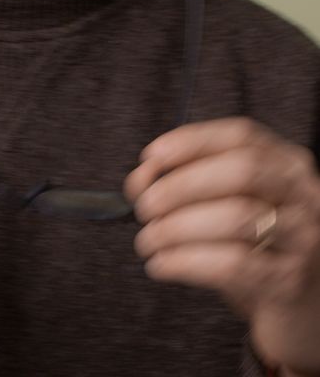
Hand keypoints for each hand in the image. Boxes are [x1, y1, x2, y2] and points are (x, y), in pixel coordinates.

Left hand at [124, 117, 319, 375]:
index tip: (150, 156)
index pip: (241, 135)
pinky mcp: (291, 282)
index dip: (191, 141)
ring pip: (236, 217)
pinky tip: (161, 265)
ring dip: (177, 228)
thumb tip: (141, 177)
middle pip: (241, 171)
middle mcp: (304, 194)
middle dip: (181, 185)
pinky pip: (233, 265)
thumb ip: (193, 183)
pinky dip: (185, 262)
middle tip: (144, 207)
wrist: (301, 309)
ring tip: (147, 241)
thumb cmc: (257, 248)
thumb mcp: (232, 206)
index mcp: (288, 164)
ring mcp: (304, 238)